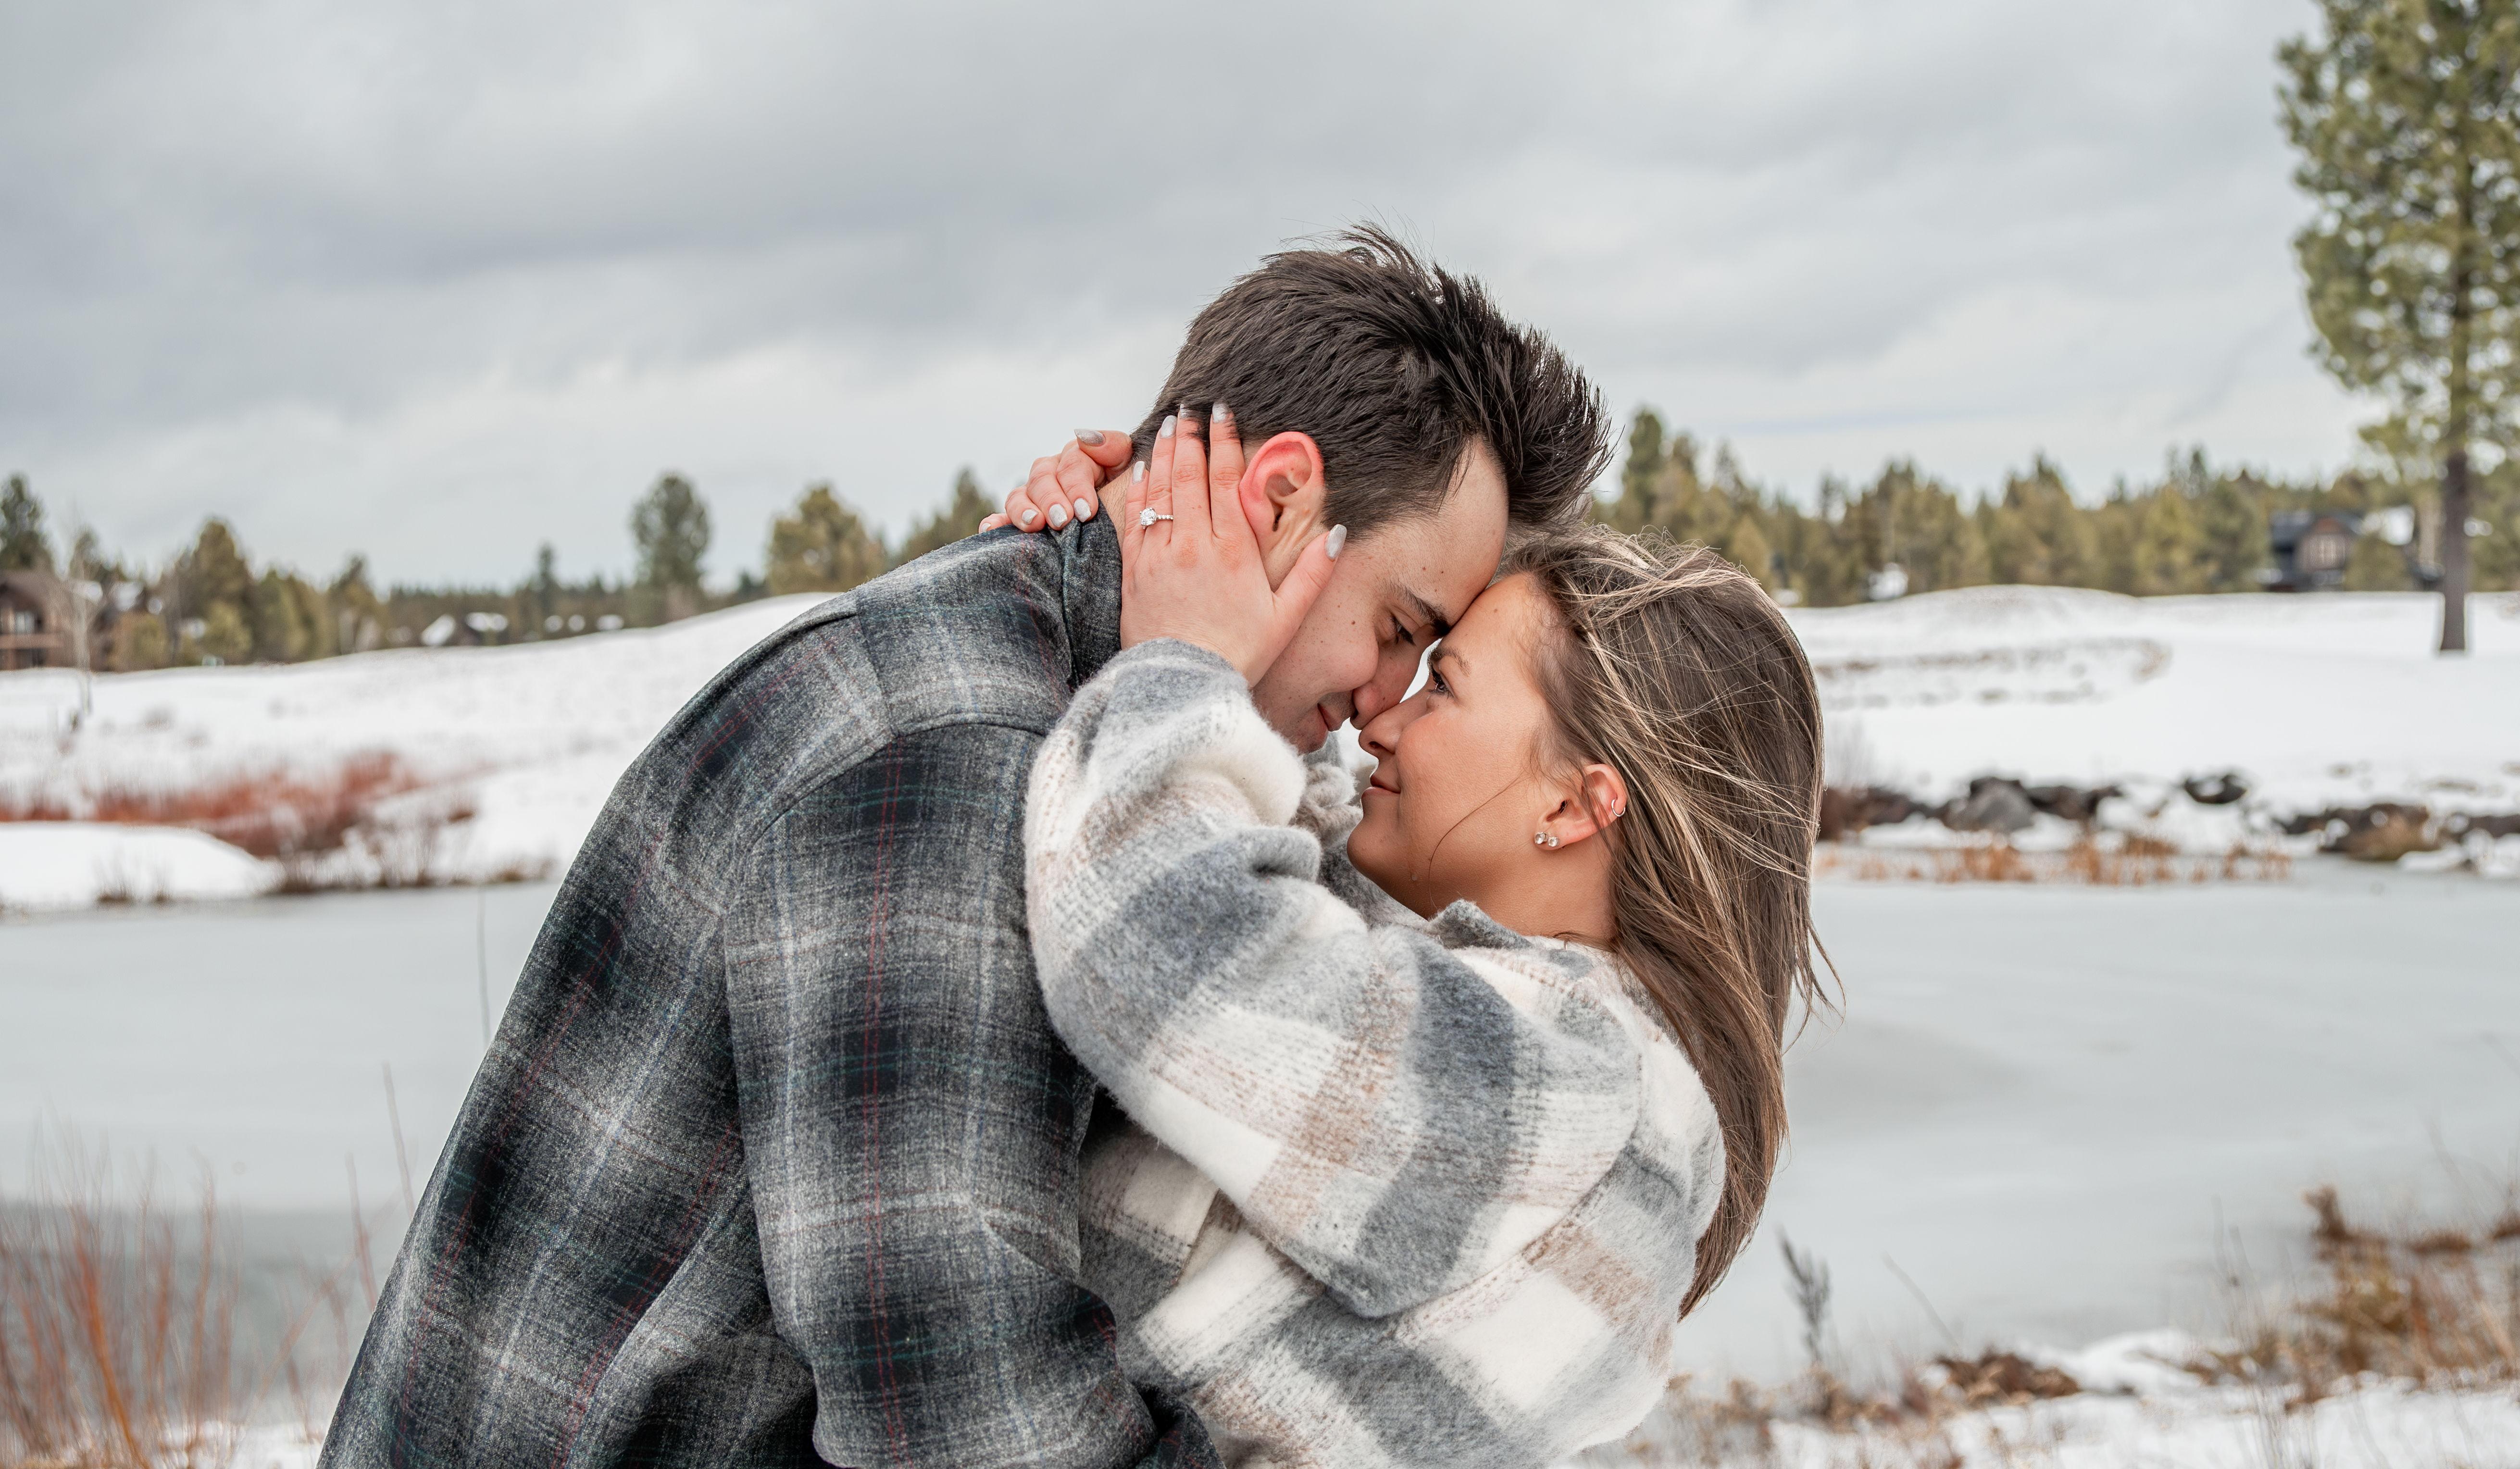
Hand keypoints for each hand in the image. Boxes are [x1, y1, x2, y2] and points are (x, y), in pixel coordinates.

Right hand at [974, 430, 1134, 533]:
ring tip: (1034, 525)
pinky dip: (996, 523)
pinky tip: (990, 530)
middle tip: (1062, 521)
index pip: (1071, 463)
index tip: (1086, 511)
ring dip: (1023, 509)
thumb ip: (1113, 445)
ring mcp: (1036, 497)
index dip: (1076, 485)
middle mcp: (1053, 474)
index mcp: (1077, 458)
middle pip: (1042, 478)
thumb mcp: (1128, 463)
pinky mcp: (1025, 518)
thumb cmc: (1129, 489)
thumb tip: (1086, 439)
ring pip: (1020, 496)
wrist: (1129, 518)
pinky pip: (1004, 518)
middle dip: (1051, 499)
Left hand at [1119, 403, 1342, 684]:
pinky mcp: (1134, 571)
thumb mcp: (1287, 618)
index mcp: (1233, 551)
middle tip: (1191, 409)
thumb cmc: (1238, 654)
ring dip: (1165, 452)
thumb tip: (1337, 533)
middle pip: (1190, 474)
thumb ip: (1314, 573)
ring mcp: (1160, 555)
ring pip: (1160, 488)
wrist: (1183, 686)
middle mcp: (1193, 544)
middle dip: (1191, 435)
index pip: (1226, 479)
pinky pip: (1134, 516)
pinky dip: (1139, 487)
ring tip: (1170, 425)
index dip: (1224, 440)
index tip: (1223, 412)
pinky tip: (1144, 467)